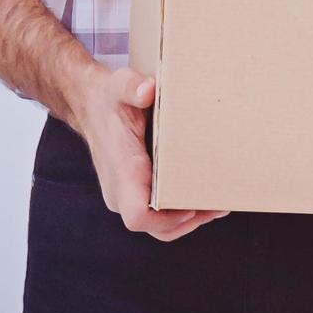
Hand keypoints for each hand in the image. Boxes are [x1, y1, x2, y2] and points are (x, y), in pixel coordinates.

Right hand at [70, 67, 227, 241]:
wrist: (91, 106)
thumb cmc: (109, 98)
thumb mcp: (119, 85)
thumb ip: (132, 87)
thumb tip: (148, 90)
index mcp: (122, 171)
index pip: (138, 216)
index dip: (167, 219)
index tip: (193, 208)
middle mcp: (121, 191)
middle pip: (155, 227)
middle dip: (189, 221)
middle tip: (220, 205)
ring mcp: (127, 195)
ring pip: (159, 226)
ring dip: (190, 220)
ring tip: (220, 205)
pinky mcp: (134, 192)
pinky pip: (158, 214)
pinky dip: (182, 212)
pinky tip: (206, 199)